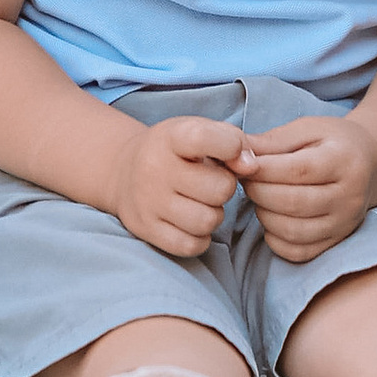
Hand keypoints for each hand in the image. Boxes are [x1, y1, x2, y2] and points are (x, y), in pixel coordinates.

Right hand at [109, 111, 248, 256]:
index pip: (205, 138)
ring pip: (207, 221)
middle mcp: (155, 168)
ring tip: (202, 203)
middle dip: (225, 188)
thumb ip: (231, 139)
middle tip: (213, 183)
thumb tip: (252, 166)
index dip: (230, 146)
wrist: (124, 172)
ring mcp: (148, 201)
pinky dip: (200, 238)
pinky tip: (191, 222)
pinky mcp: (147, 230)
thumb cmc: (174, 151)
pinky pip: (191, 245)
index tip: (232, 151)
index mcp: (170, 137)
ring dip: (214, 215)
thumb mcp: (197, 130)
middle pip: (219, 189)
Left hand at [241, 116, 376, 262]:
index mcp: (344, 160)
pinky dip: (276, 240)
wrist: (370, 163)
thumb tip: (236, 152)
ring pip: (295, 231)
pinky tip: (271, 219)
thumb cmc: (332, 142)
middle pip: (295, 203)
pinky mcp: (337, 241)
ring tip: (258, 197)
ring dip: (264, 215)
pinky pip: (300, 252)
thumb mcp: (306, 129)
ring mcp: (345, 223)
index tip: (243, 164)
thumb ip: (272, 141)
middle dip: (259, 192)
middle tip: (245, 180)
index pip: (299, 171)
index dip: (264, 170)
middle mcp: (350, 197)